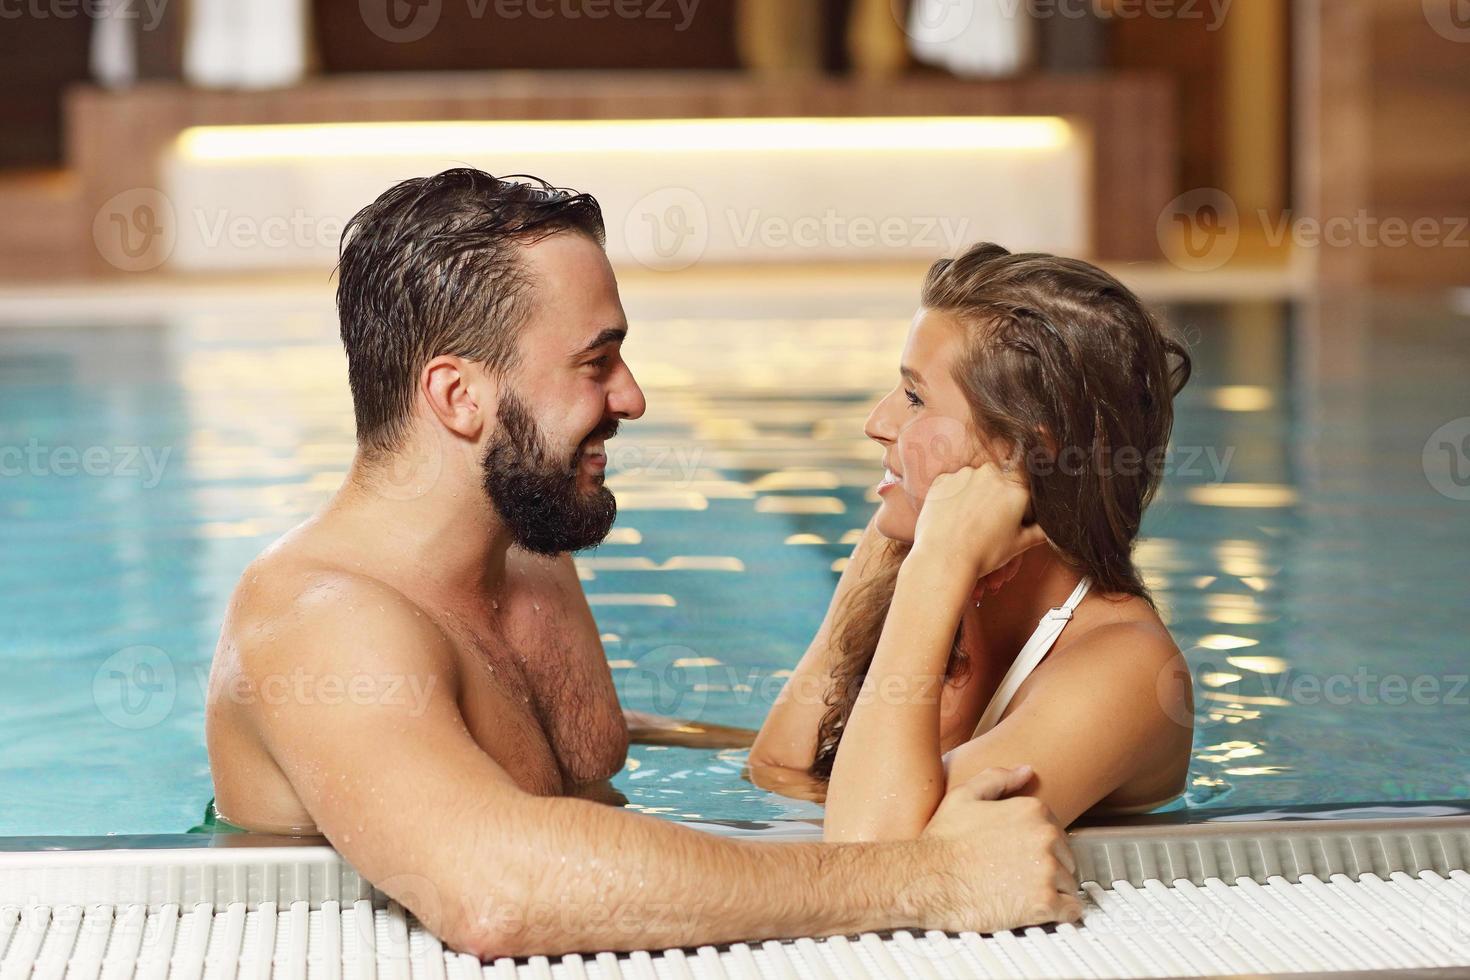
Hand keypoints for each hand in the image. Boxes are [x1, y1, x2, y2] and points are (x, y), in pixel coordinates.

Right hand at [902, 766, 1081, 932]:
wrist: (928, 879)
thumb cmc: (943, 841)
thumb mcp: (964, 796)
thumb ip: (998, 778)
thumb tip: (1025, 771)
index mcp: (1032, 810)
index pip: (1057, 831)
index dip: (1040, 846)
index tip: (1026, 857)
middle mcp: (1046, 837)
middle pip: (1066, 857)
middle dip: (1050, 868)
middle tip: (1023, 878)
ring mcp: (1047, 870)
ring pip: (1070, 883)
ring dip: (1054, 891)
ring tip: (1026, 894)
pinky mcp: (1045, 902)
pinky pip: (1072, 910)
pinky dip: (1061, 912)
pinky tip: (1041, 911)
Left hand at [911, 462, 1048, 579]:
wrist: (944, 559)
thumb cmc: (983, 554)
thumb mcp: (1019, 545)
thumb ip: (1039, 531)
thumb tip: (1051, 528)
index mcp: (1016, 488)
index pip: (1026, 488)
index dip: (1021, 504)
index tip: (1012, 519)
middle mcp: (992, 474)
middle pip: (1000, 481)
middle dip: (997, 498)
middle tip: (989, 523)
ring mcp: (965, 475)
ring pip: (975, 481)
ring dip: (975, 495)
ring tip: (968, 522)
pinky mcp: (943, 479)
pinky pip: (953, 484)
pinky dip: (954, 497)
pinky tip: (953, 516)